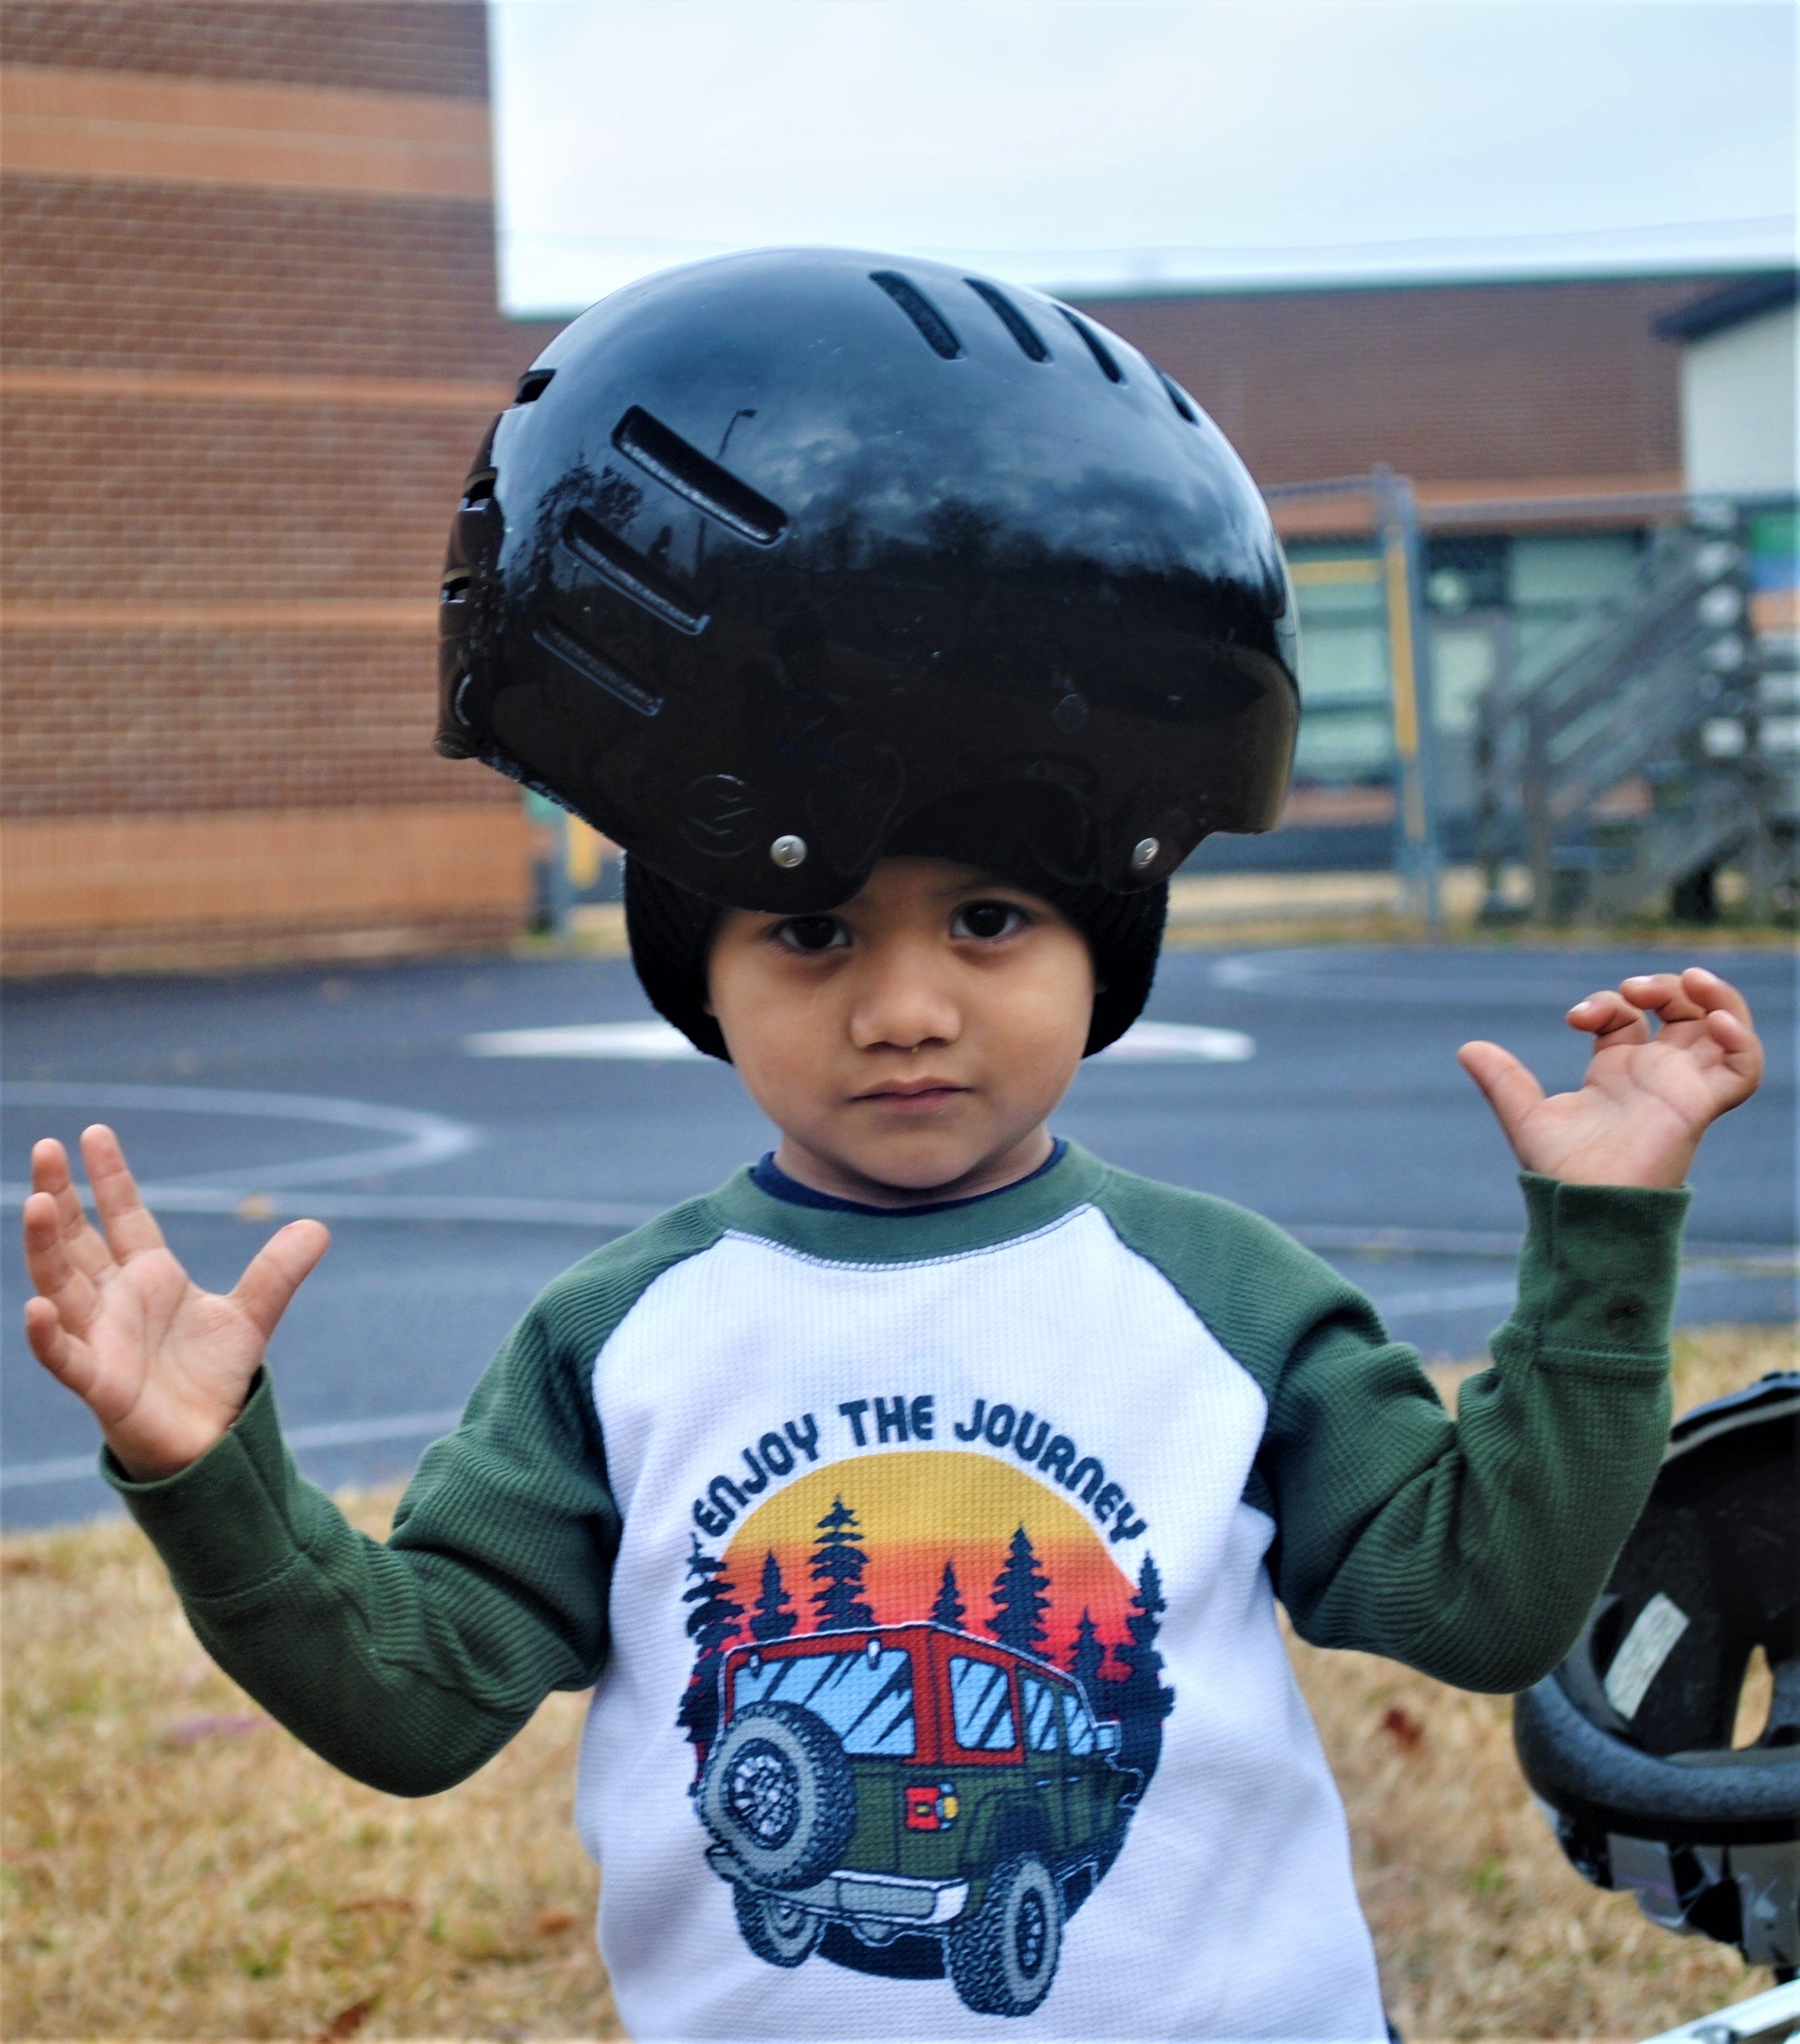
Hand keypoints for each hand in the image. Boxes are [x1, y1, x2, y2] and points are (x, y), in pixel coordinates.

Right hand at [21, 1125, 328, 1480]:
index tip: (94, 1132)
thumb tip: (319, 1226)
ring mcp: (101, 1338)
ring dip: (46, 1247)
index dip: (109, 1177)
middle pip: (78, 1240)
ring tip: (40, 1203)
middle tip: (45, 1147)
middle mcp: (115, 1300)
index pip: (124, 1215)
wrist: (210, 1438)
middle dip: (60, 1195)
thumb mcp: (253, 1314)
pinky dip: (45, 1333)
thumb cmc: (214, 1374)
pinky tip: (33, 1305)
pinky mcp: (99, 1382)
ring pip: (60, 1285)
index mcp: (149, 1276)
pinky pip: (63, 1356)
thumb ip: (278, 1271)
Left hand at [1457, 967, 1763, 1188]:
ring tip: (1693, 979)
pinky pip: (1744, 1069)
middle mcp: (1654, 1075)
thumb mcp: (1526, 1115)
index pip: (1626, 1016)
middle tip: (1632, 989)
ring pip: (1723, 1029)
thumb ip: (1503, 1080)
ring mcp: (1682, 1087)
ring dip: (1716, 997)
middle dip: (1664, 985)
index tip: (1575, 1018)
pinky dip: (1742, 1039)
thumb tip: (1467, 1048)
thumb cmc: (1560, 1170)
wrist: (1583, 1204)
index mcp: (1616, 1072)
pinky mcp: (1700, 1104)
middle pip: (1681, 1012)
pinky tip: (1718, 1019)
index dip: (1605, 1001)